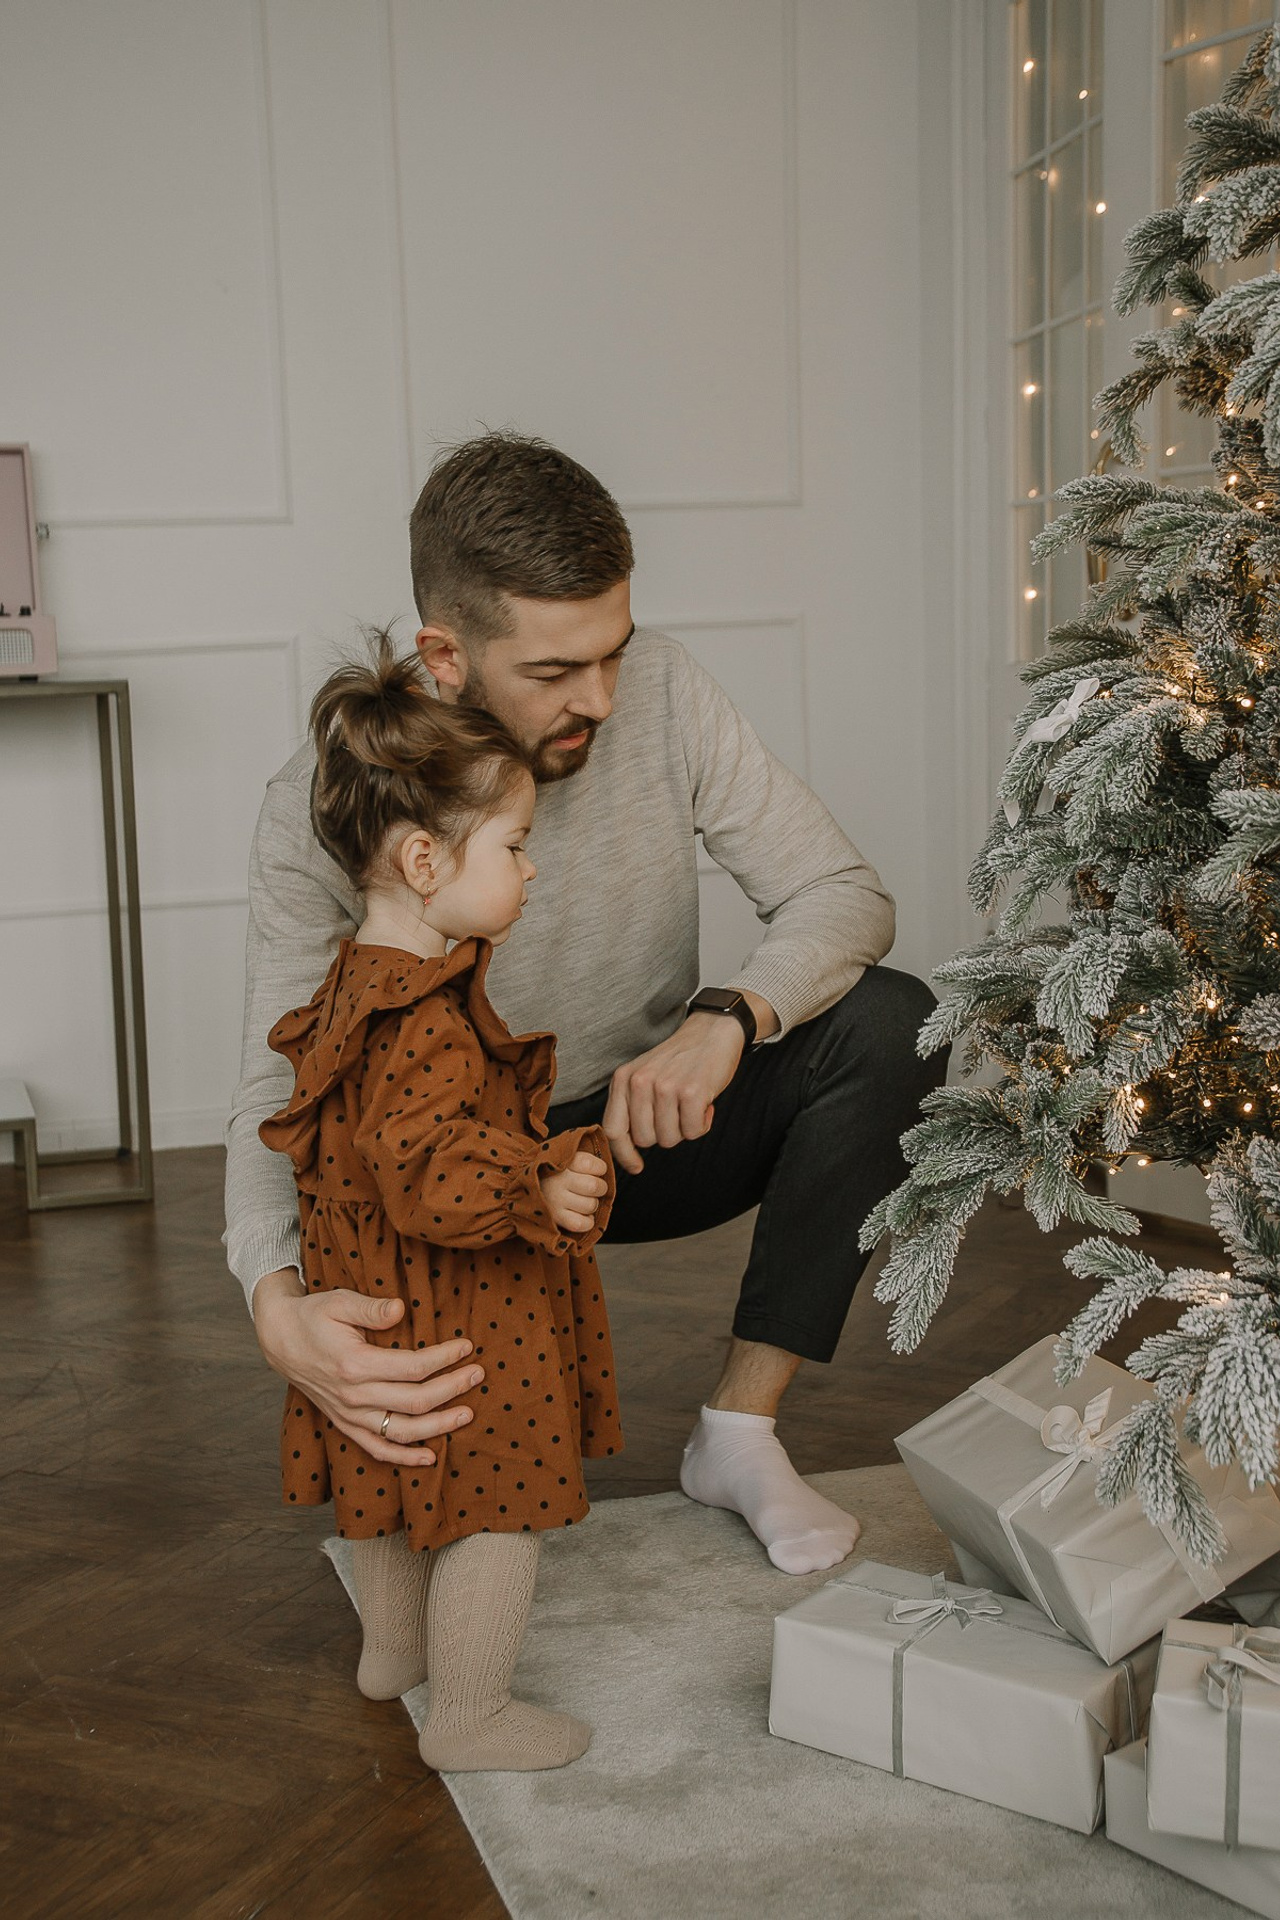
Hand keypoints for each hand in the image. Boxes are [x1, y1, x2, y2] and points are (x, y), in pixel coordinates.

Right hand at [252, 1269, 483, 1466]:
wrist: (281, 1340)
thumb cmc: (314, 1316)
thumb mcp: (339, 1301)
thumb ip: (371, 1308)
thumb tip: (402, 1309)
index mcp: (354, 1364)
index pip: (412, 1368)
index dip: (443, 1359)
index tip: (466, 1347)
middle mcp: (353, 1396)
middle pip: (414, 1401)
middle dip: (452, 1389)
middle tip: (478, 1374)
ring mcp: (349, 1415)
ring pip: (401, 1431)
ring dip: (438, 1426)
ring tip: (468, 1414)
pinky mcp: (345, 1424)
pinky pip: (376, 1449)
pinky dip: (404, 1457)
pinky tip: (430, 1456)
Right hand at [539, 1151, 609, 1234]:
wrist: (518, 1186)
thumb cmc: (548, 1172)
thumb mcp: (559, 1155)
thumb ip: (578, 1155)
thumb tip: (602, 1160)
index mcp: (560, 1161)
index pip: (591, 1164)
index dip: (600, 1168)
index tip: (595, 1170)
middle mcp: (557, 1181)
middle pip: (594, 1186)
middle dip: (600, 1187)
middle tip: (592, 1187)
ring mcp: (555, 1201)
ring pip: (591, 1205)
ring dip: (592, 1204)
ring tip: (583, 1200)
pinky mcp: (555, 1218)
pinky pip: (582, 1223)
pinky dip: (587, 1221)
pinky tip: (581, 1214)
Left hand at [602, 1012, 743, 1174]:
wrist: (713, 1031)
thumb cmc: (680, 1059)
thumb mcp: (644, 1075)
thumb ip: (632, 1104)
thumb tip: (628, 1149)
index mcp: (623, 1079)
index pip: (613, 1129)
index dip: (624, 1154)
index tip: (636, 1166)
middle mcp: (639, 1082)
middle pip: (645, 1139)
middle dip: (664, 1134)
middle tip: (677, 1113)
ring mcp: (665, 1087)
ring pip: (669, 1139)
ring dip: (685, 1128)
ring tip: (691, 1104)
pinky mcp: (691, 1092)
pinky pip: (693, 1132)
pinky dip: (702, 1124)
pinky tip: (706, 1103)